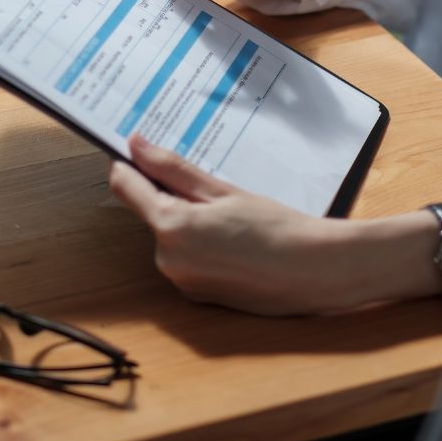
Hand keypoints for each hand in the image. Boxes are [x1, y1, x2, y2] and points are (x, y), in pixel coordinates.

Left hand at [109, 134, 360, 315]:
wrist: (316, 272)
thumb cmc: (275, 227)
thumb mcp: (221, 190)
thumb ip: (172, 169)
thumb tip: (135, 145)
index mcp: (172, 228)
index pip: (125, 185)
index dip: (128, 162)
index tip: (136, 147)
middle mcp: (168, 260)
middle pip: (149, 210)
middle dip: (169, 193)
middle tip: (208, 182)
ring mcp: (182, 282)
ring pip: (168, 233)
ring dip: (186, 218)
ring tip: (229, 212)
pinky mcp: (196, 295)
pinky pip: (185, 257)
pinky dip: (198, 242)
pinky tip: (232, 237)